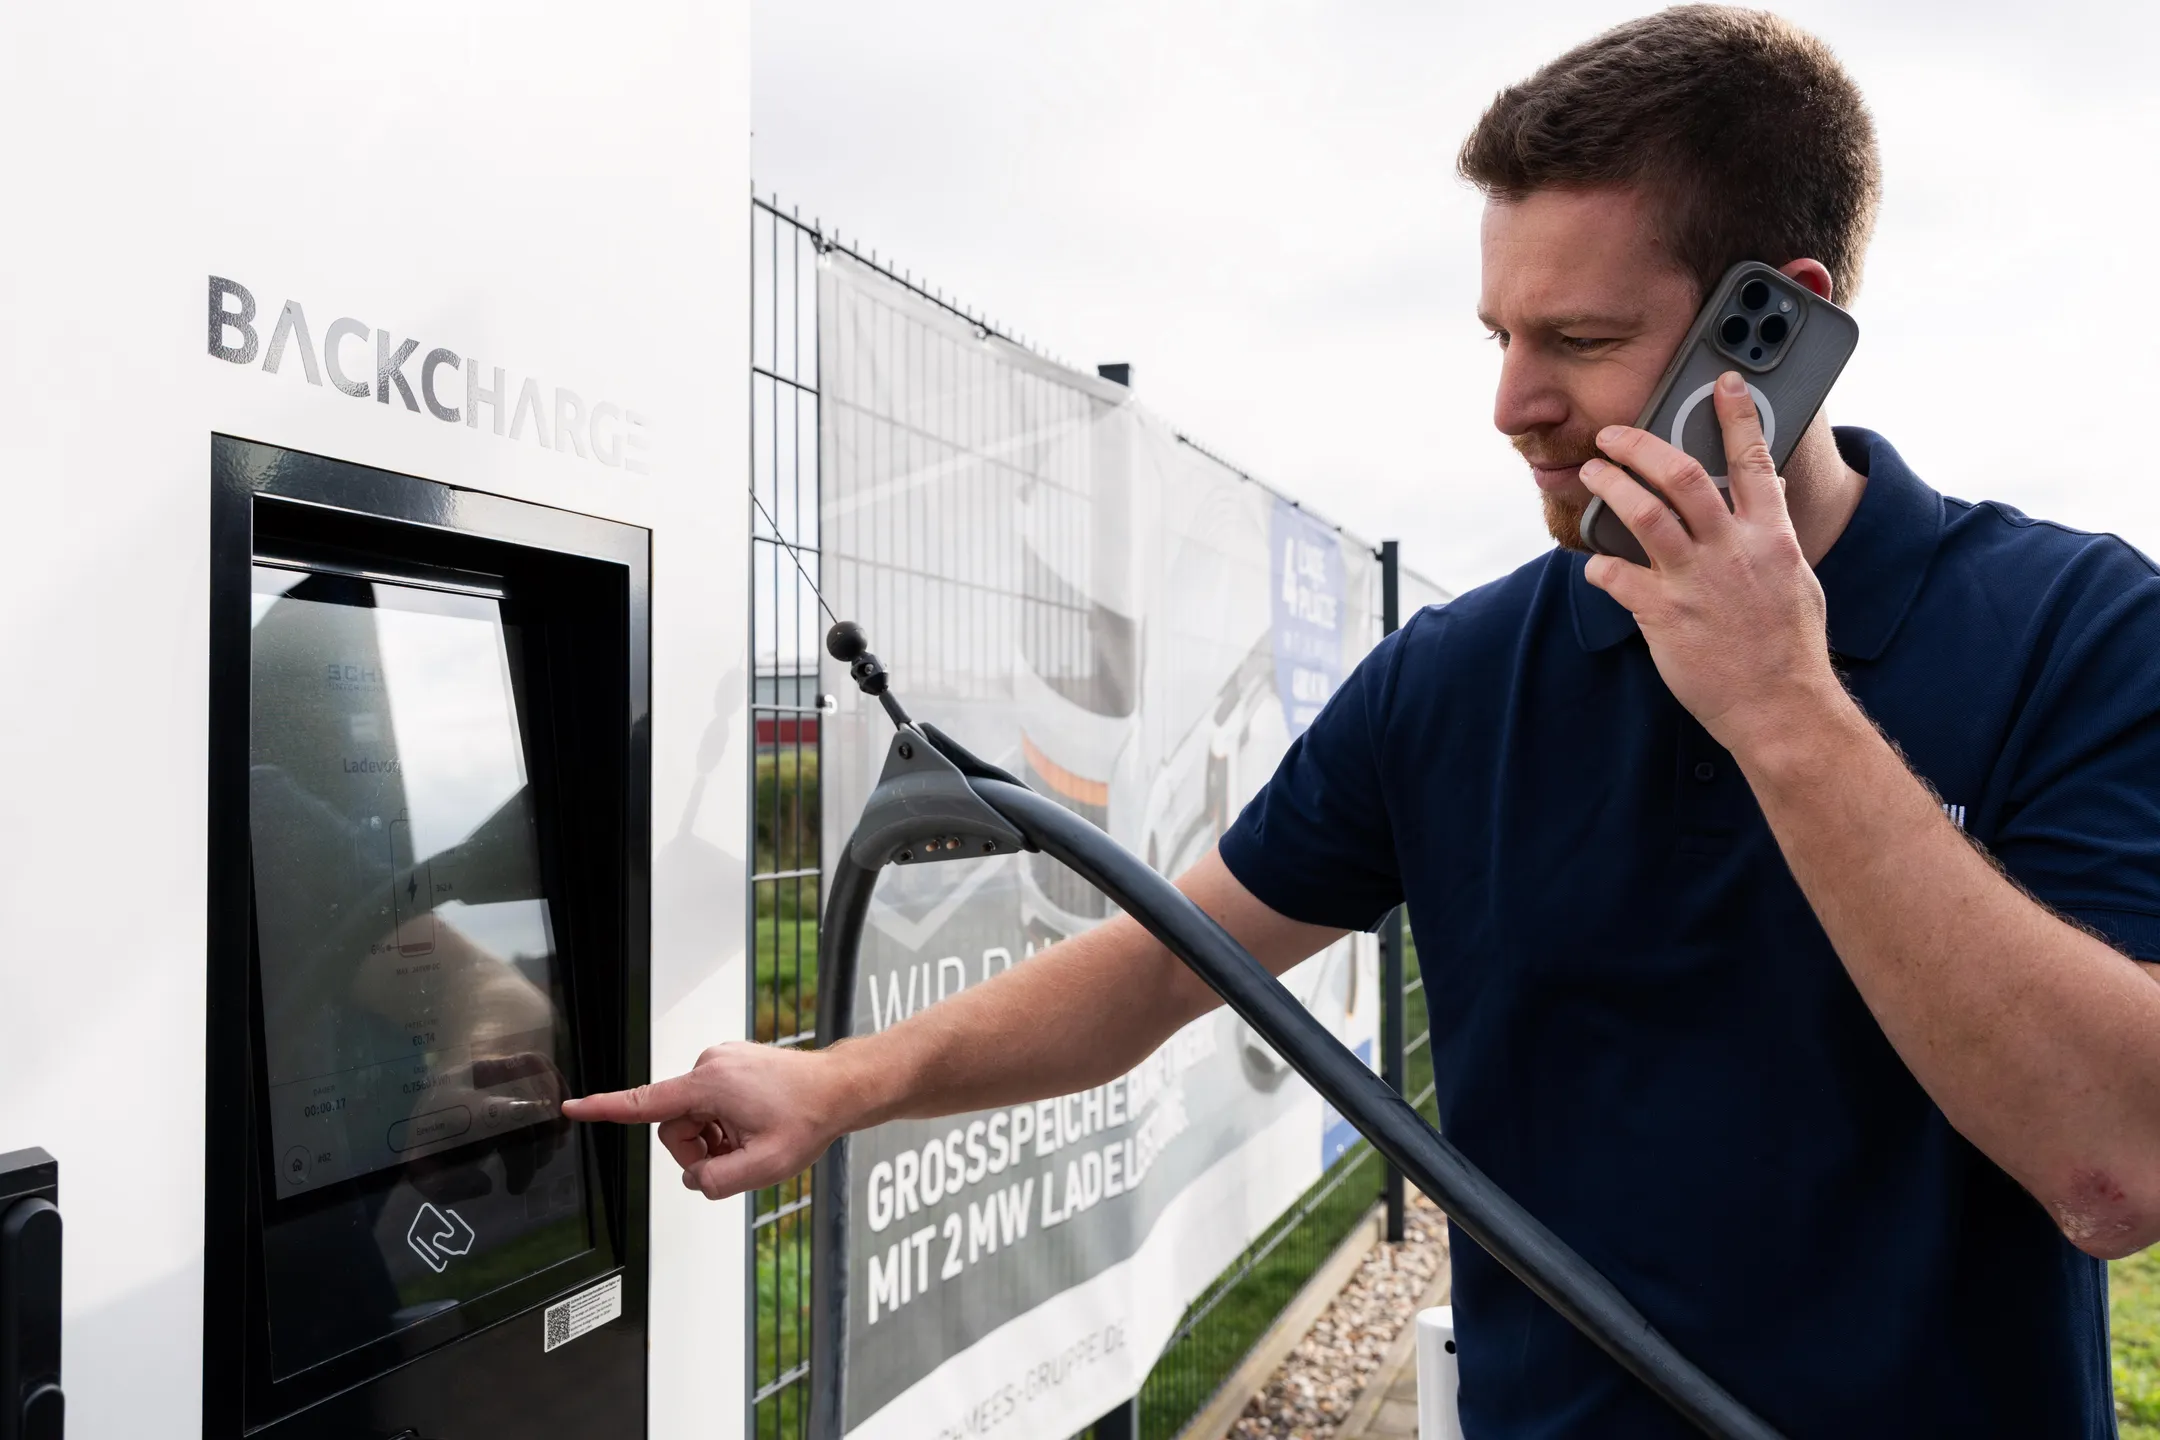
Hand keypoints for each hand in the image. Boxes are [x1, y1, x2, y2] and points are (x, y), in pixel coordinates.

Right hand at [562, 1042, 851, 1199]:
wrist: (840, 1089)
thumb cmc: (809, 1119)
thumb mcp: (765, 1166)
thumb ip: (717, 1181)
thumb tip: (694, 1179)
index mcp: (710, 1085)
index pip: (645, 1102)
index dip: (604, 1108)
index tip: (572, 1105)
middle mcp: (709, 1065)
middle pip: (675, 1125)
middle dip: (699, 1149)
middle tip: (739, 1154)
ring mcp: (720, 1062)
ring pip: (693, 1118)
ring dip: (715, 1138)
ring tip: (752, 1138)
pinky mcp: (730, 1064)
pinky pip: (710, 1104)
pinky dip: (725, 1123)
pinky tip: (754, 1125)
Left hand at [1577, 371, 1848, 758]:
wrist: (1781, 706)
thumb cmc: (1790, 648)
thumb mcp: (1796, 580)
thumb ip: (1770, 541)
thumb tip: (1759, 511)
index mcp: (1769, 535)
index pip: (1753, 460)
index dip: (1735, 416)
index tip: (1722, 382)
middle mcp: (1730, 548)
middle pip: (1678, 474)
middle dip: (1638, 444)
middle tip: (1612, 433)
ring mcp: (1694, 579)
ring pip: (1641, 512)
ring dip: (1609, 485)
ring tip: (1591, 473)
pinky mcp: (1663, 613)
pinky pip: (1616, 576)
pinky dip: (1599, 567)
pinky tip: (1592, 566)